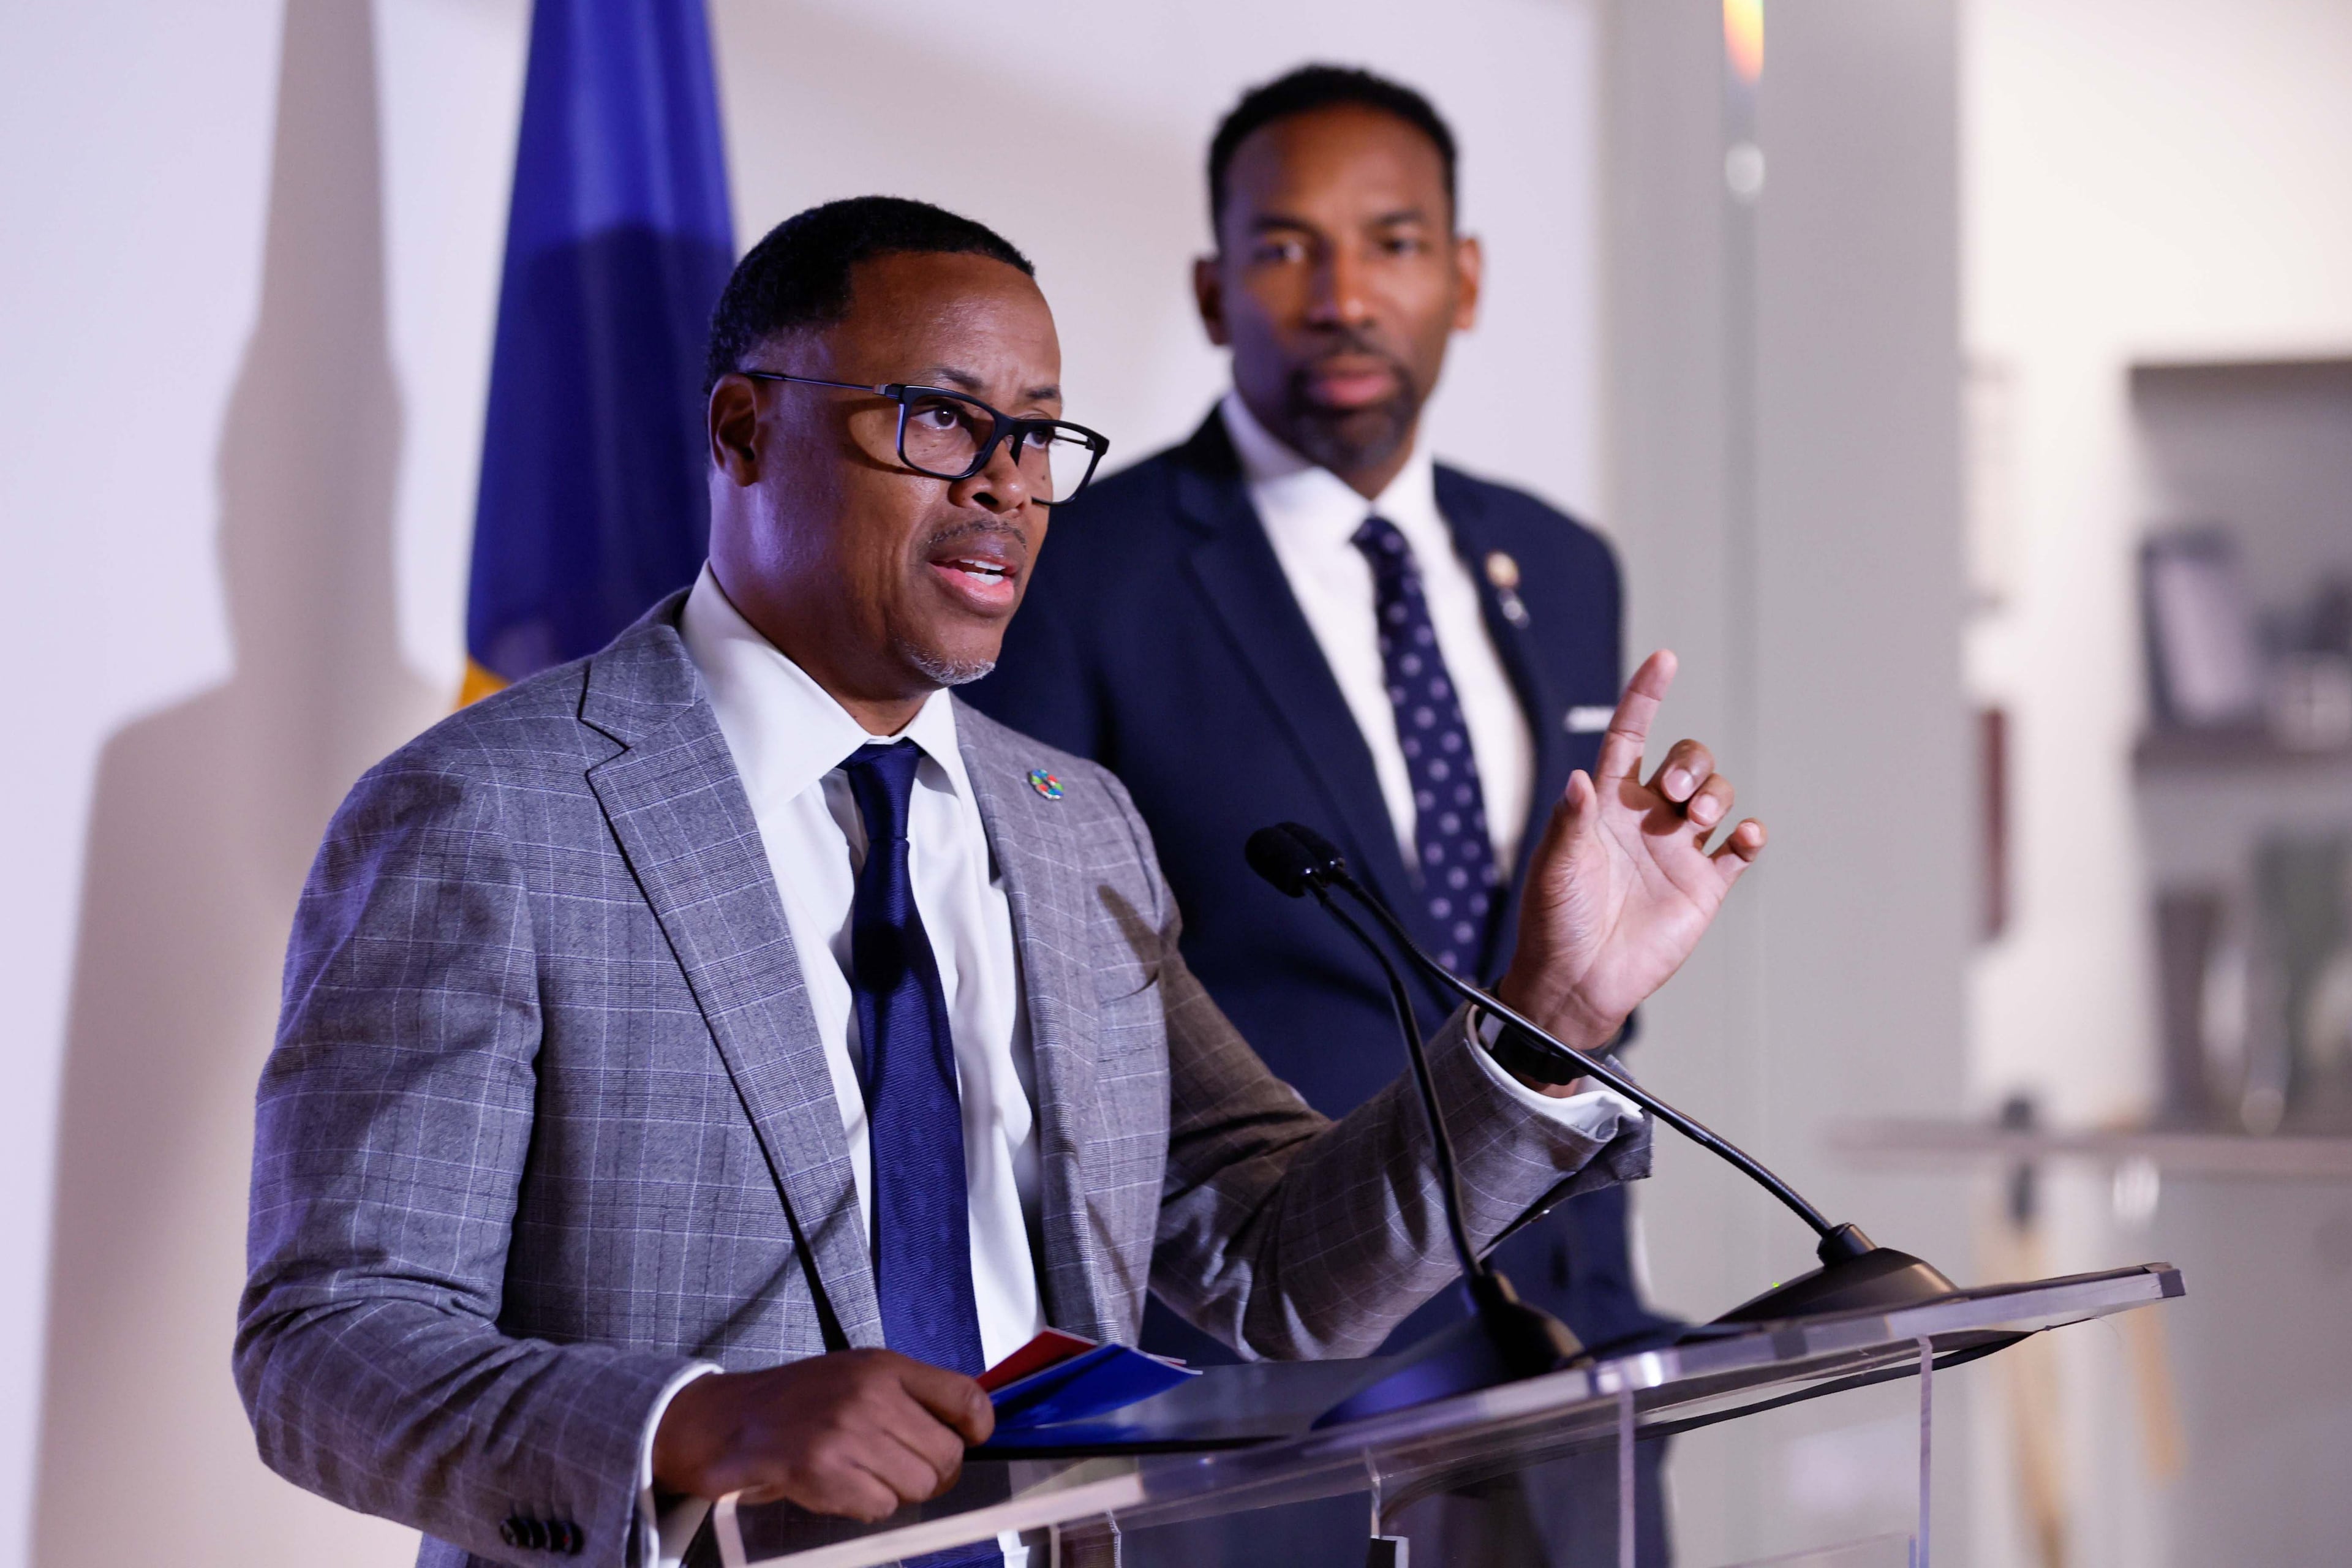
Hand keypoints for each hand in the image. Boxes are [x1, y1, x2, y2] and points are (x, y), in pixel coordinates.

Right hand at [651, 1349, 993, 1517]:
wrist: (728, 1419)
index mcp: (884, 1367)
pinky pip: (881, 1507)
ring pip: (917, 1486)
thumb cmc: (800, 1400)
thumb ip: (909, 1394)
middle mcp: (870, 1397)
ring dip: (898, 1490)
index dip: (978, 1427)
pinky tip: (841, 1485)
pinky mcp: (824, 1473)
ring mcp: (847, 1436)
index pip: (965, 1397)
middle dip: (934, 1473)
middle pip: (947, 1456)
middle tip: (906, 1468)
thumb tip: (965, 1428)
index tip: (970, 1438)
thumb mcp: (858, 1374)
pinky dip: (866, 1505)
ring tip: (865, 1473)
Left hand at [1497, 651, 1764, 1076]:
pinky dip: (1751, 836)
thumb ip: (1571, 822)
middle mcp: (1647, 819)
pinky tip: (1744, 838)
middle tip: (1672, 795)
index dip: (1645, 698)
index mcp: (1606, 805)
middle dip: (1689, 762)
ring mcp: (1679, 850)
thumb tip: (1580, 778)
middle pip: (1685, 761)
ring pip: (1717, 796)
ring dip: (1716, 792)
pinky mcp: (1704, 886)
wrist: (1577, 982)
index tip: (1664, 660)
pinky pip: (1739, 850)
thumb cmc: (1553, 922)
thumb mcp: (1554, 867)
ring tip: (1696, 817)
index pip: (1630, 736)